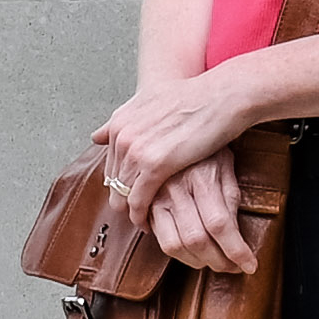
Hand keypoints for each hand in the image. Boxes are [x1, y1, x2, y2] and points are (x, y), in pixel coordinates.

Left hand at [86, 72, 261, 273]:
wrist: (221, 96)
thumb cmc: (194, 98)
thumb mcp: (149, 100)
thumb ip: (122, 120)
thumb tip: (96, 137)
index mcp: (119, 122)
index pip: (111, 164)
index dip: (120, 182)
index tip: (129, 193)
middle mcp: (122, 136)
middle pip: (113, 181)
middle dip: (123, 198)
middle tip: (135, 212)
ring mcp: (136, 151)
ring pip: (122, 194)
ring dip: (131, 211)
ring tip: (142, 220)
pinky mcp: (155, 165)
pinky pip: (138, 200)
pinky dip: (141, 216)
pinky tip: (148, 223)